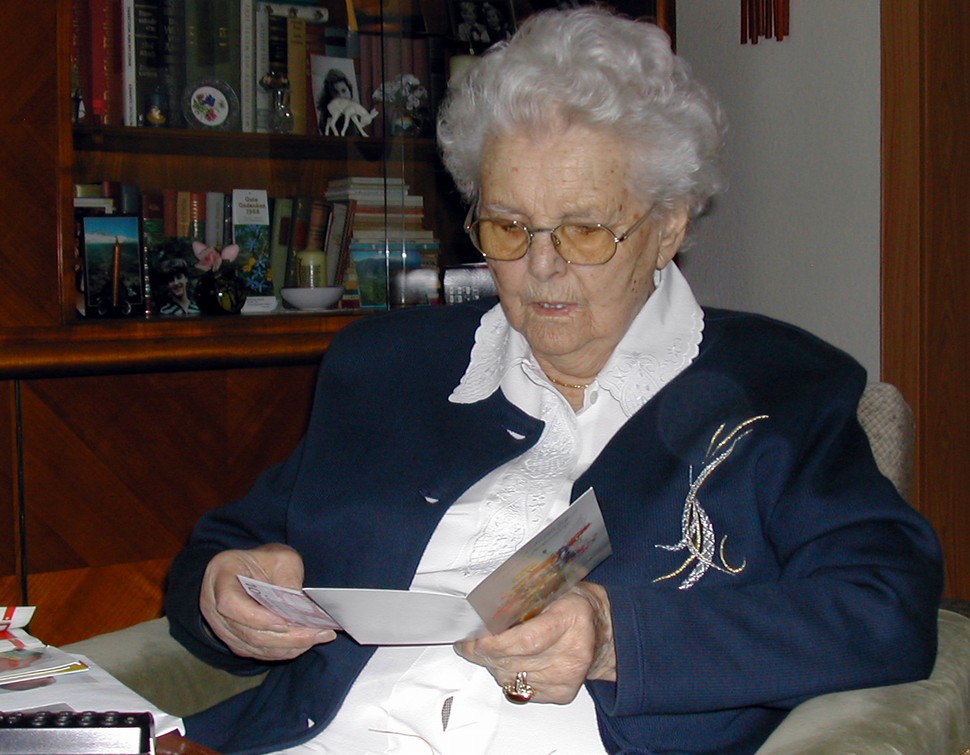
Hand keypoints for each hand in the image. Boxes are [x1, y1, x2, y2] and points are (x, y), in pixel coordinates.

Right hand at [199, 543, 335, 660]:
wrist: (249, 568)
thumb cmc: (264, 559)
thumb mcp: (280, 557)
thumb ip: (288, 579)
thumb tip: (301, 608)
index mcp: (220, 575)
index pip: (230, 603)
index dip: (257, 617)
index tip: (286, 622)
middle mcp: (213, 604)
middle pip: (247, 632)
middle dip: (285, 637)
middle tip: (316, 633)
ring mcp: (221, 626)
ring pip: (253, 646)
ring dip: (287, 646)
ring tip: (317, 637)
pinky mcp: (233, 639)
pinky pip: (256, 651)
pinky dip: (281, 651)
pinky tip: (304, 643)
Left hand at [454, 582, 615, 703]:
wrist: (604, 634)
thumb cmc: (576, 607)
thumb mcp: (554, 589)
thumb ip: (523, 598)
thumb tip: (483, 608)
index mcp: (571, 620)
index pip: (525, 641)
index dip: (494, 643)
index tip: (474, 638)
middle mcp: (572, 654)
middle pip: (514, 662)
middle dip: (484, 653)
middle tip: (470, 642)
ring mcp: (568, 678)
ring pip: (512, 679)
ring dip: (493, 665)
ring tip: (488, 649)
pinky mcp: (562, 694)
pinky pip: (521, 690)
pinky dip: (507, 677)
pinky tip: (507, 661)